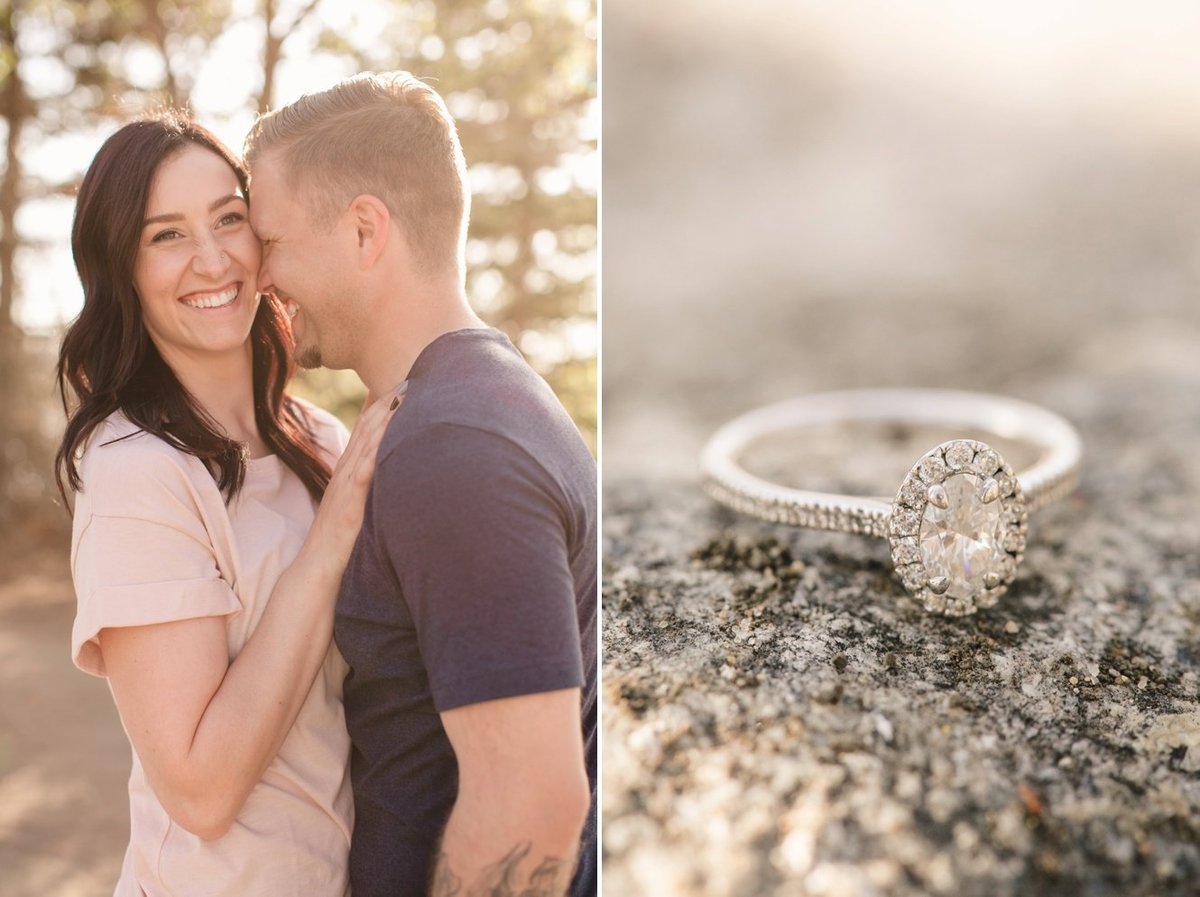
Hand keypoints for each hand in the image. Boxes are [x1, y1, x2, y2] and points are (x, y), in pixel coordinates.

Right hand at [305, 388, 401, 574]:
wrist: (317, 567)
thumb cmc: (340, 536)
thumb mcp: (357, 502)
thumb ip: (369, 483)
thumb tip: (387, 468)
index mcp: (349, 470)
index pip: (366, 428)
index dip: (382, 403)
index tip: (403, 382)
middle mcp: (347, 472)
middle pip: (367, 427)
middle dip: (388, 400)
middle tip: (409, 375)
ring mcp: (346, 486)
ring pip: (366, 444)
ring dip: (385, 419)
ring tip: (405, 395)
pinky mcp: (350, 504)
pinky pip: (364, 475)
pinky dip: (377, 454)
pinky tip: (391, 439)